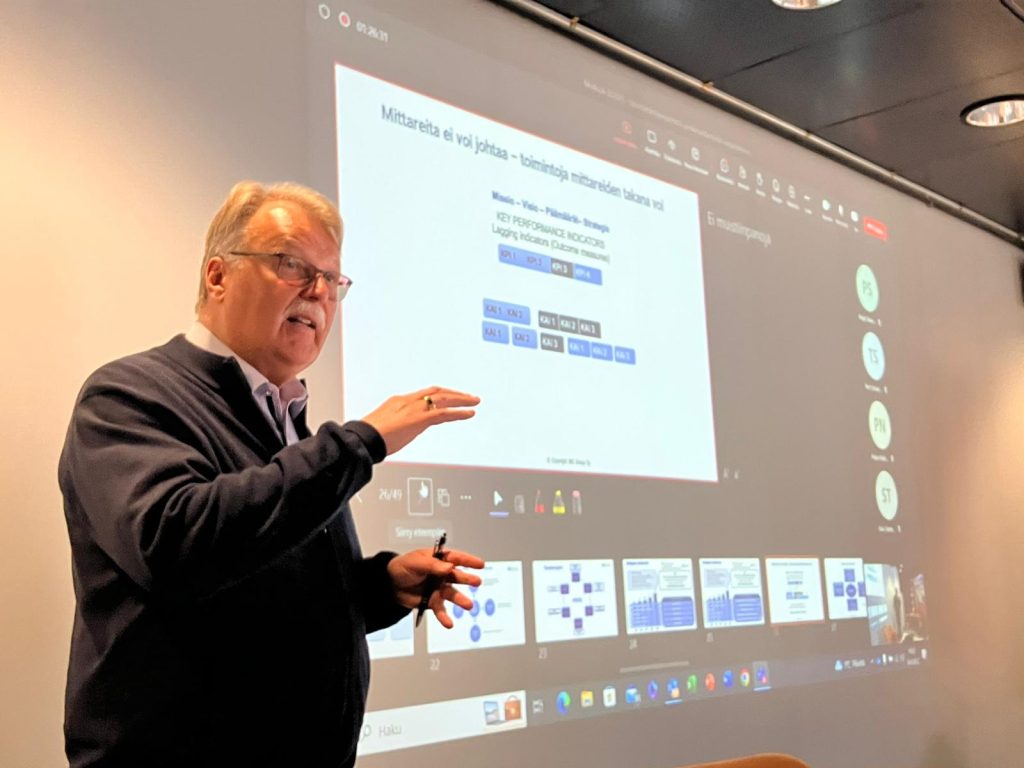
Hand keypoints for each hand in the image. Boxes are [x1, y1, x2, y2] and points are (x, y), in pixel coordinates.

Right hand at [360, 386, 479, 454]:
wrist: (362, 440)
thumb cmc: (368, 438)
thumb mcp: (383, 427)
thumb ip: (396, 426)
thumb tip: (402, 431)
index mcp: (398, 401)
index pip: (424, 394)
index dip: (439, 395)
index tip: (450, 397)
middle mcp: (408, 401)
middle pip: (436, 391)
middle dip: (454, 393)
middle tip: (468, 396)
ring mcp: (413, 409)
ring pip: (443, 399)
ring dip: (461, 399)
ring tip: (474, 402)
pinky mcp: (419, 419)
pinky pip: (444, 413)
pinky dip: (459, 412)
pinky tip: (469, 413)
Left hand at [387, 548, 484, 627]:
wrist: (390, 585)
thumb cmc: (403, 568)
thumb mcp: (416, 562)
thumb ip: (432, 565)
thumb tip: (448, 567)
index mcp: (438, 560)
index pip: (456, 558)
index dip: (468, 561)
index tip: (480, 564)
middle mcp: (442, 574)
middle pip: (457, 576)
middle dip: (467, 579)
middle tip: (476, 582)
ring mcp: (438, 588)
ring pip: (452, 594)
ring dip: (461, 600)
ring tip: (468, 605)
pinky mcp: (433, 602)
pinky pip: (441, 610)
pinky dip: (445, 617)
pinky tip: (449, 623)